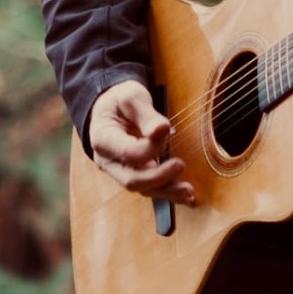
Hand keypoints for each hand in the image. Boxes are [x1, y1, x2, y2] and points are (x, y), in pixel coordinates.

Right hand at [87, 79, 195, 205]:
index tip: (167, 130)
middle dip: (159, 177)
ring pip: (143, 189)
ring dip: (167, 191)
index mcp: (103, 139)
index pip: (128, 153)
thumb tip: (163, 130)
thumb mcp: (131, 97)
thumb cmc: (120, 101)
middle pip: (132, 180)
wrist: (111, 110)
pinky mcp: (134, 176)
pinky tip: (186, 196)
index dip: (151, 147)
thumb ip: (145, 114)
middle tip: (181, 165)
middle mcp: (108, 161)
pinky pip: (150, 189)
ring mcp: (119, 172)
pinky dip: (169, 193)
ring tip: (189, 190)